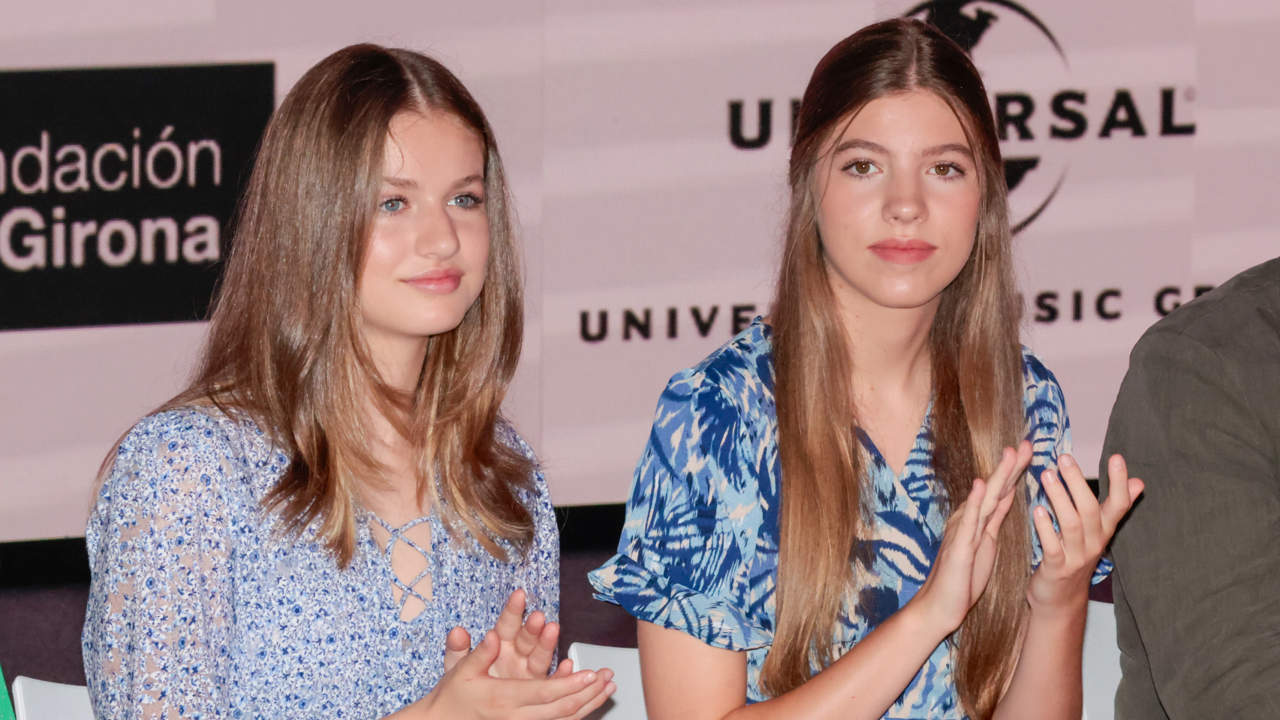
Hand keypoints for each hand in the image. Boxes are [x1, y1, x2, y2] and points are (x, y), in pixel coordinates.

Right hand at [422, 630, 615, 719]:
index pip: (545, 693)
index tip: (589, 674)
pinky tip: (590, 703)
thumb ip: (479, 653)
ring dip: (588, 704)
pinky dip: (577, 713)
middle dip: (588, 694)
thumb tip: (490, 635)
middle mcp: (517, 717)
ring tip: (607, 689)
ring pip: (563, 719)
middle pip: (561, 709)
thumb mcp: (461, 671)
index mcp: (504, 699)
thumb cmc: (452, 696)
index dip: (570, 684)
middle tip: (607, 678)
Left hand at [442, 589, 558, 678]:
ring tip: (553, 631)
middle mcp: (517, 654)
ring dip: (548, 642)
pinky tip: (567, 666)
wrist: (477, 708)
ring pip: (541, 654)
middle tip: (537, 617)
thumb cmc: (470, 682)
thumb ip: (458, 650)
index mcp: (499, 644)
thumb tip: (456, 632)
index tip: (519, 595)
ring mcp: (528, 669)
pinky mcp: (538, 686)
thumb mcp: (459, 666)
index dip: (513, 610)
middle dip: (533, 626)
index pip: (507, 624)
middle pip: (527, 637)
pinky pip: (551, 679)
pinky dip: (561, 674)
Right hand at [913, 442, 1031, 634]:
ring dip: (997, 475)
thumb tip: (1008, 495)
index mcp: (978, 521)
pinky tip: (981, 485)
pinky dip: (975, 501)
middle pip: (994, 488)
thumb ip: (994, 519)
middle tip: (1026, 442)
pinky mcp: (959, 546)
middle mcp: (969, 520)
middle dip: (1011, 465)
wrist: (940, 605)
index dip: (1015, 470)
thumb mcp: (985, 544)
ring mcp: (963, 530)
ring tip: (1009, 454)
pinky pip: (969, 520)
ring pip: (984, 498)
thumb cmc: (962, 579)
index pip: (1000, 491)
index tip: (1030, 449)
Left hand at [1027, 453, 1143, 612]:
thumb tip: (1138, 482)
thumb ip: (1113, 506)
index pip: (1119, 505)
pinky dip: (1045, 528)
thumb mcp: (1097, 532)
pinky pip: (1053, 546)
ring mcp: (1077, 557)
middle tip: (1065, 457)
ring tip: (1047, 475)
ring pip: (1072, 525)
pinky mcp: (1057, 568)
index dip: (1119, 482)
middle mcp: (1094, 543)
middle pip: (1091, 510)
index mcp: (1104, 531)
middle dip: (1079, 483)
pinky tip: (1037, 510)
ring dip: (1059, 498)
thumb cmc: (1075, 556)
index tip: (1117, 457)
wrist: (1060, 600)